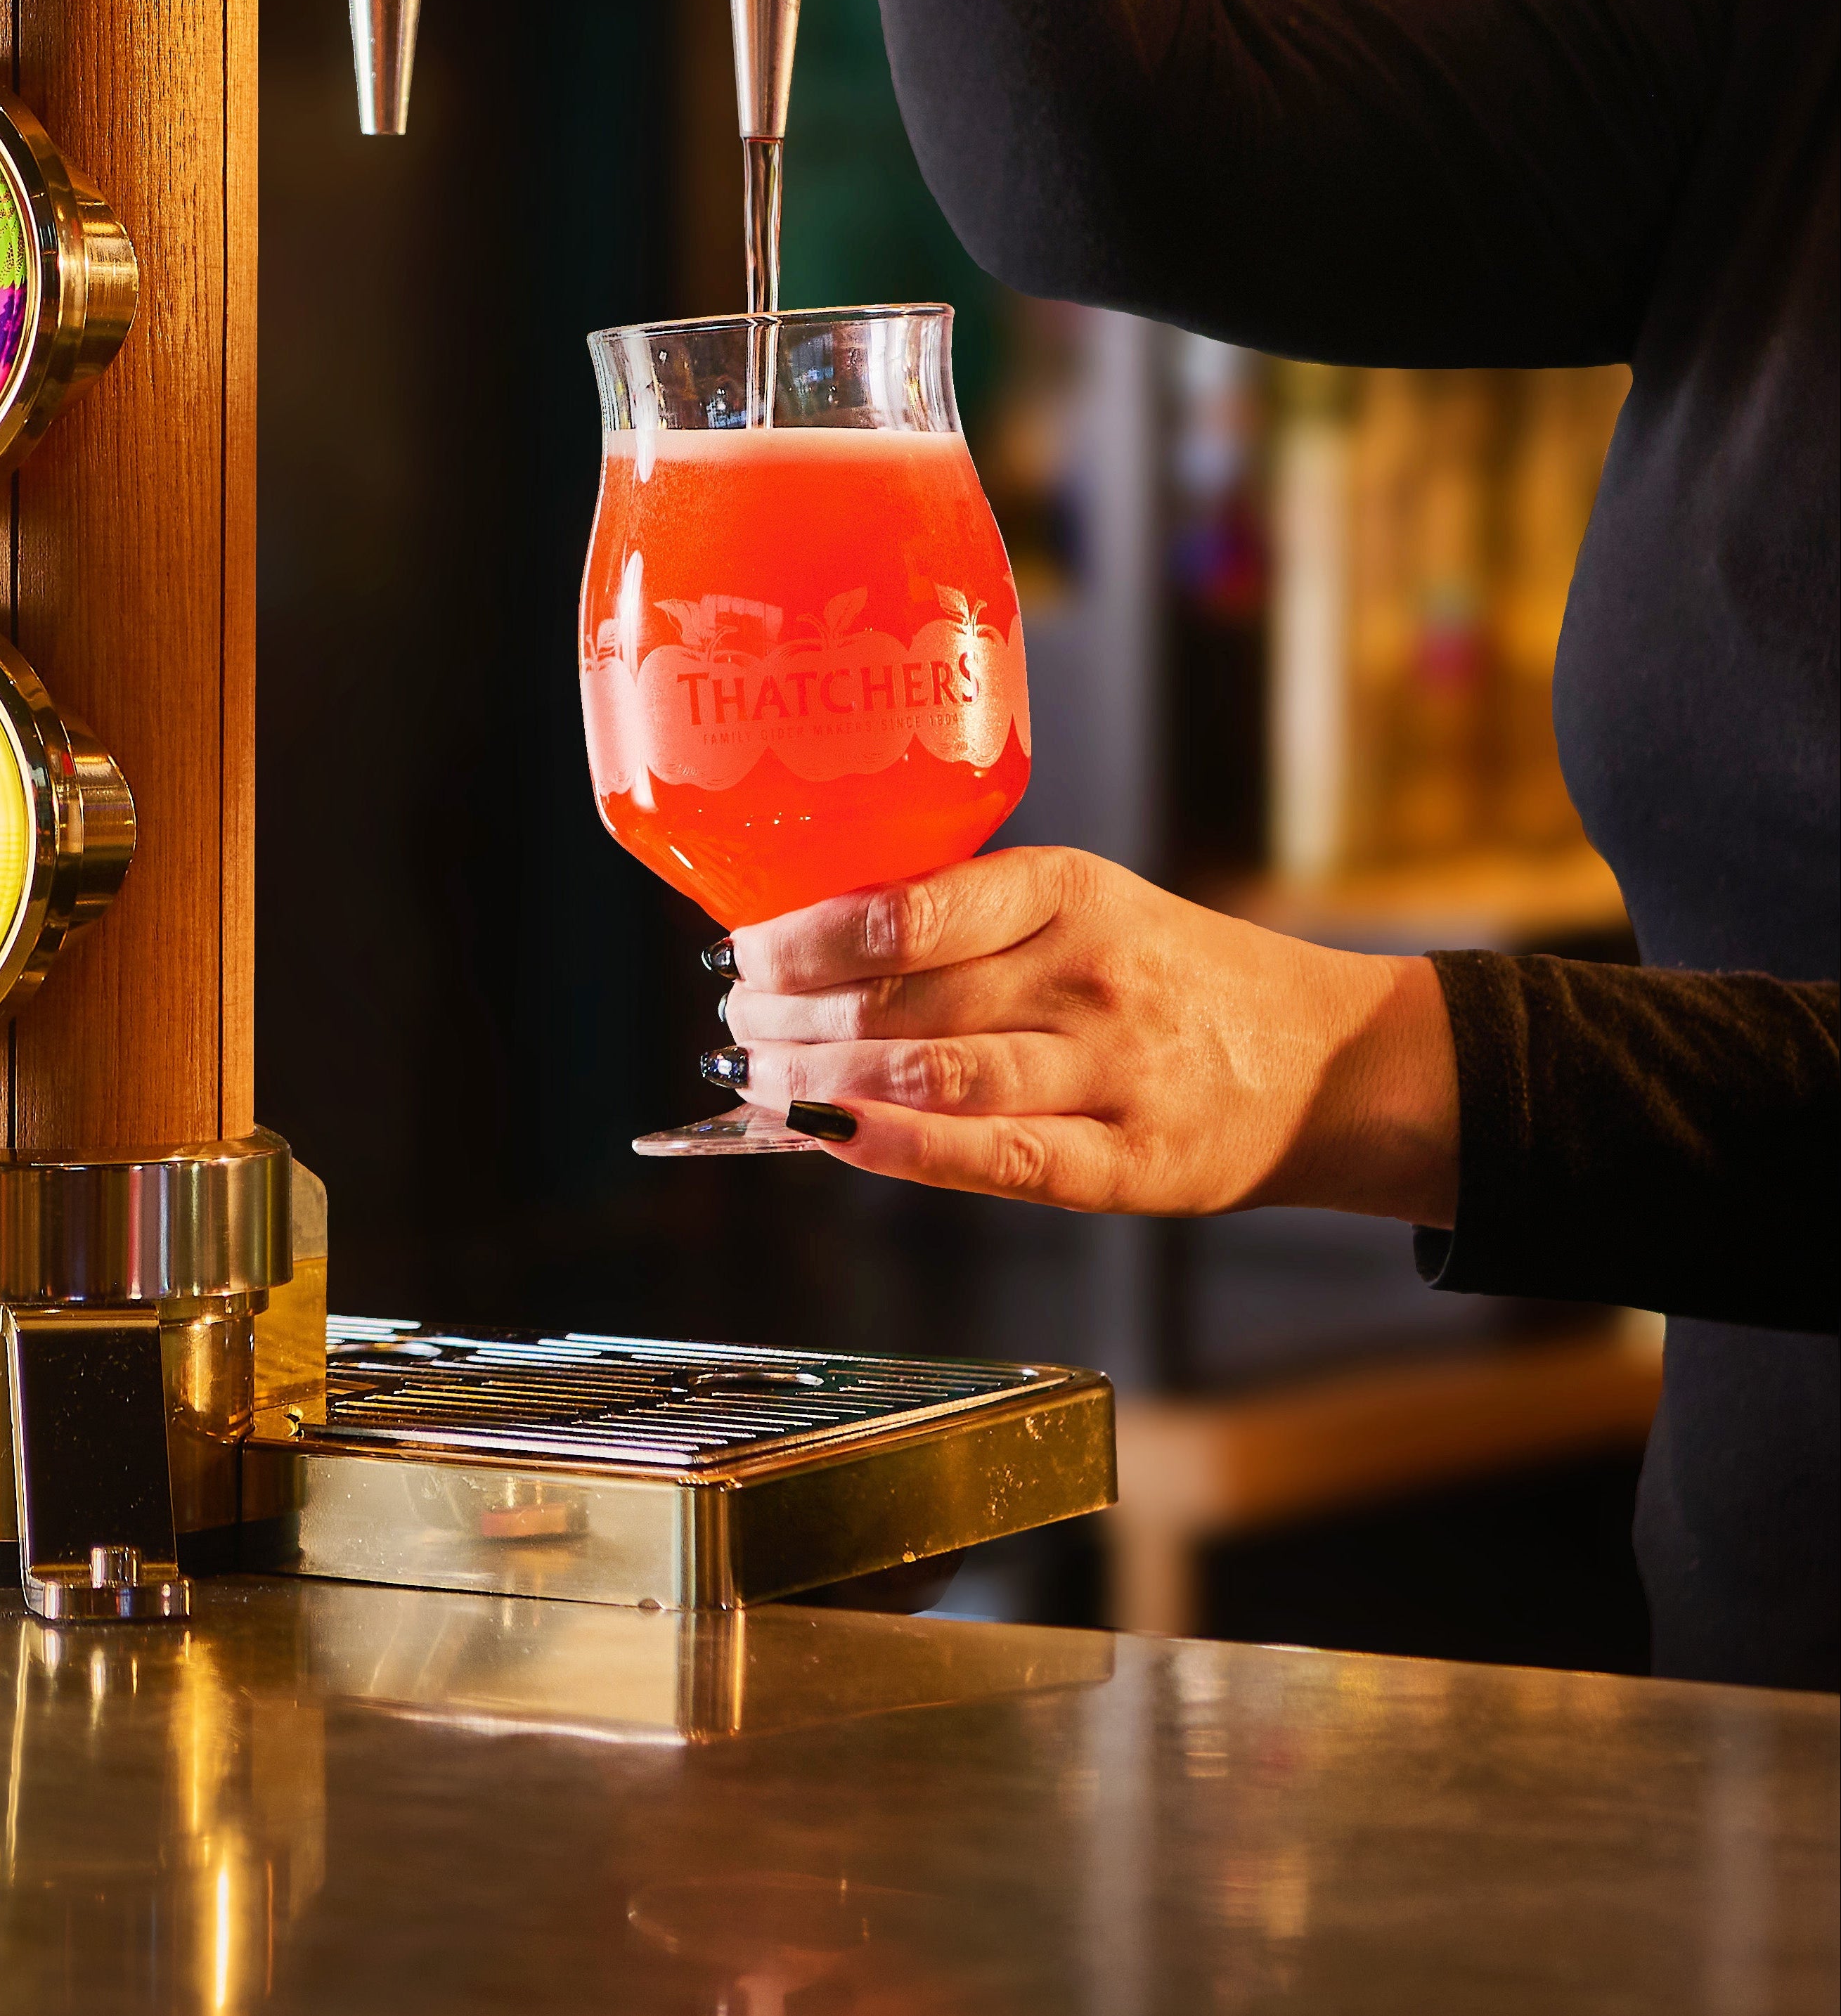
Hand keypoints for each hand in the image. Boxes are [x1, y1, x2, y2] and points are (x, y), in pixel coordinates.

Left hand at [722, 846, 1460, 1223]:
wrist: (1318, 1057)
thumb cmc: (1160, 972)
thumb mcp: (1080, 905)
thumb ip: (966, 922)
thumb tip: (806, 948)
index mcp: (1065, 888)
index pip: (905, 910)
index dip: (804, 940)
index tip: (742, 955)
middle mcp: (1086, 974)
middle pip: (900, 999)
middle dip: (791, 1019)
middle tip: (735, 1029)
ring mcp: (1111, 1072)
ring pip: (933, 1078)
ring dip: (822, 1082)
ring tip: (761, 1084)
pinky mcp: (1127, 1164)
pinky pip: (996, 1160)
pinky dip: (900, 1150)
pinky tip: (833, 1136)